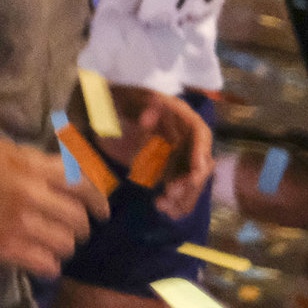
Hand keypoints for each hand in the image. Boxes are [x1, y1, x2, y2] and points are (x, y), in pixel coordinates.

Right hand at [0, 138, 105, 275]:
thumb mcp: (6, 150)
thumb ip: (40, 161)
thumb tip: (72, 172)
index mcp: (33, 168)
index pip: (83, 185)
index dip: (98, 201)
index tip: (102, 212)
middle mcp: (31, 195)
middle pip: (78, 218)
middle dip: (81, 226)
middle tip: (74, 230)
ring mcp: (19, 224)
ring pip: (65, 244)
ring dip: (64, 246)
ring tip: (54, 245)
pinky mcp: (5, 248)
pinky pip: (45, 264)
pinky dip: (50, 265)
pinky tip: (43, 261)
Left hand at [105, 85, 214, 221]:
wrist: (107, 111)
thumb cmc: (122, 100)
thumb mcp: (131, 99)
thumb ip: (141, 107)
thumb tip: (147, 117)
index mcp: (182, 116)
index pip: (200, 135)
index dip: (200, 154)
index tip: (195, 173)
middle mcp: (186, 138)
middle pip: (199, 163)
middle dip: (189, 182)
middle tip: (170, 193)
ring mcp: (178, 156)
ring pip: (190, 181)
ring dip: (182, 196)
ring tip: (162, 205)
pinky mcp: (168, 170)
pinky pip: (178, 188)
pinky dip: (174, 201)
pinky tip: (163, 208)